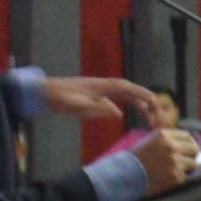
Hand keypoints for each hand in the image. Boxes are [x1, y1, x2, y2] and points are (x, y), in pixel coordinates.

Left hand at [42, 75, 167, 137]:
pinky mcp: (91, 96)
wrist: (46, 92)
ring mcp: (97, 91)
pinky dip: (120, 105)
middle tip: (155, 108)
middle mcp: (102, 86)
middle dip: (142, 97)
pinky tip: (121, 114)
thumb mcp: (79, 105)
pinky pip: (111, 99)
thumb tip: (118, 114)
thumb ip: (98, 109)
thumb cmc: (60, 98)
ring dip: (133, 101)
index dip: (140, 93)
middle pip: (127, 90)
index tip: (153, 100)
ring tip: (144, 112)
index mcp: (101, 86)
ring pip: (120, 94)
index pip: (125, 87)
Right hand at [130, 123, 200, 193]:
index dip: (190, 142)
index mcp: (164, 135)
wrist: (125, 175)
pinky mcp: (175, 177)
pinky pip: (185, 176)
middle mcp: (171, 147)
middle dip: (193, 154)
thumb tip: (188, 144)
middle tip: (191, 159)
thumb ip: (167, 140)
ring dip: (188, 167)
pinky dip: (179, 178)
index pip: (187, 136)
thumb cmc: (136, 159)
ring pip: (193, 163)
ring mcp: (174, 162)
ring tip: (178, 169)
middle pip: (194, 148)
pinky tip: (169, 177)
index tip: (191, 147)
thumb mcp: (150, 141)